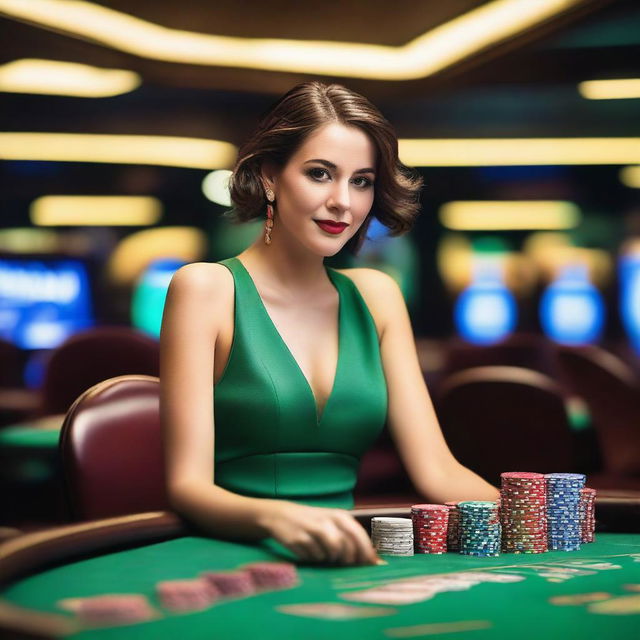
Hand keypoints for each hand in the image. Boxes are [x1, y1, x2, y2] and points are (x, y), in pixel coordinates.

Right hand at [259, 501, 379, 565]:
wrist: (281, 515)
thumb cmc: (314, 522)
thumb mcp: (333, 523)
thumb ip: (352, 539)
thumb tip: (374, 562)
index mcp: (339, 516)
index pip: (359, 536)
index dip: (366, 553)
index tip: (372, 566)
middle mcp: (327, 521)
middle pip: (345, 548)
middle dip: (347, 560)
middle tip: (342, 562)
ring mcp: (312, 530)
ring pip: (330, 554)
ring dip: (329, 558)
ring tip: (323, 552)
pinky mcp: (298, 540)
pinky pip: (313, 558)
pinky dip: (314, 558)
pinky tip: (308, 550)